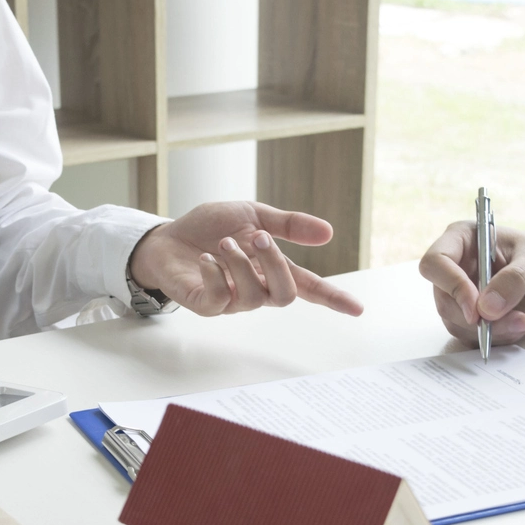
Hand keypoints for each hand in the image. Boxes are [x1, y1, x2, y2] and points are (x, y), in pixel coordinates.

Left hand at [127, 201, 363, 316]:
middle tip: (259, 238)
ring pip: (253, 297)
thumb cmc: (209, 228)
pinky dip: (216, 273)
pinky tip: (205, 258)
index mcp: (271, 269)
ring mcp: (231, 301)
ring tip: (223, 243)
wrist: (167, 236)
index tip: (358, 308)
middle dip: (276, 263)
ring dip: (240, 263)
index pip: (308, 287)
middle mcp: (255, 290)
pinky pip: (220, 298)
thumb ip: (288, 225)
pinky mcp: (205, 304)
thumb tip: (328, 232)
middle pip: (285, 295)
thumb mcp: (252, 215)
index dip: (333, 298)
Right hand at [419, 219, 524, 345]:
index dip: (452, 286)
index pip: (436, 263)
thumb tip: (487, 307)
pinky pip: (472, 337)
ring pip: (458, 324)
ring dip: (493, 331)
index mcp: (463, 240)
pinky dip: (498, 337)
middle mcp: (456, 268)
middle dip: (479, 318)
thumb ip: (515, 280)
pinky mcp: (472, 317)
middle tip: (515, 319)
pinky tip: (521, 324)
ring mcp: (462, 295)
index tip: (477, 309)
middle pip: (445, 300)